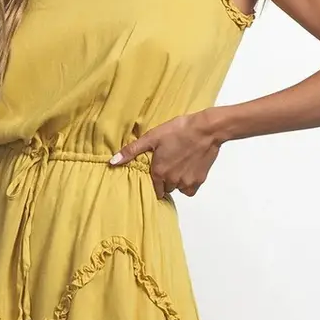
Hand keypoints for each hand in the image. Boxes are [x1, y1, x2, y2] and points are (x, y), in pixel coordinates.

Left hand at [108, 111, 222, 199]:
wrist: (206, 129)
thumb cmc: (179, 130)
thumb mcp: (152, 137)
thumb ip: (132, 151)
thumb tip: (112, 162)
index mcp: (158, 172)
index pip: (153, 188)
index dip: (154, 181)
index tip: (156, 173)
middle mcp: (171, 180)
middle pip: (165, 188)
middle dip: (165, 180)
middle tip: (168, 165)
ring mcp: (186, 181)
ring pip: (177, 189)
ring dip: (176, 181)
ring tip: (178, 165)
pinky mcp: (199, 180)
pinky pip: (189, 190)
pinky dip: (187, 184)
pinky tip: (187, 170)